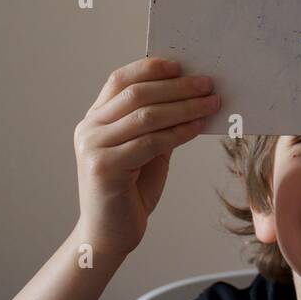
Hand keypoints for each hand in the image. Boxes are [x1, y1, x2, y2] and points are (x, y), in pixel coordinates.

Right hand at [72, 56, 218, 257]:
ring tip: (211, 103)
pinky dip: (179, 131)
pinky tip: (199, 126)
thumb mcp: (146, 149)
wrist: (110, 234)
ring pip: (145, 116)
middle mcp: (89, 128)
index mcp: (95, 119)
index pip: (119, 80)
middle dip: (177, 86)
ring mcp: (93, 147)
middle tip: (208, 84)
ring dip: (184, 106)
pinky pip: (150, 142)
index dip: (150, 68)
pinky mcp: (104, 167)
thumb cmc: (131, 190)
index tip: (181, 64)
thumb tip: (192, 94)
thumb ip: (158, 123)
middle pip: (136, 94)